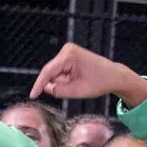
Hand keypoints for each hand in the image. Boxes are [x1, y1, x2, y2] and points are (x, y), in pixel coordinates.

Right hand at [30, 42, 146, 108]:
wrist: (113, 75)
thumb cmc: (100, 82)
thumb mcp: (78, 91)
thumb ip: (59, 91)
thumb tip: (47, 88)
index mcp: (69, 56)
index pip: (48, 72)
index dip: (39, 85)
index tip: (32, 96)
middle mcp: (66, 50)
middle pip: (51, 73)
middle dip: (58, 84)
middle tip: (73, 88)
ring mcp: (67, 52)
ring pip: (55, 73)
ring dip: (63, 82)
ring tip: (78, 82)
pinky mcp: (69, 56)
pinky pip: (60, 71)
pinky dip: (65, 79)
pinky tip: (77, 79)